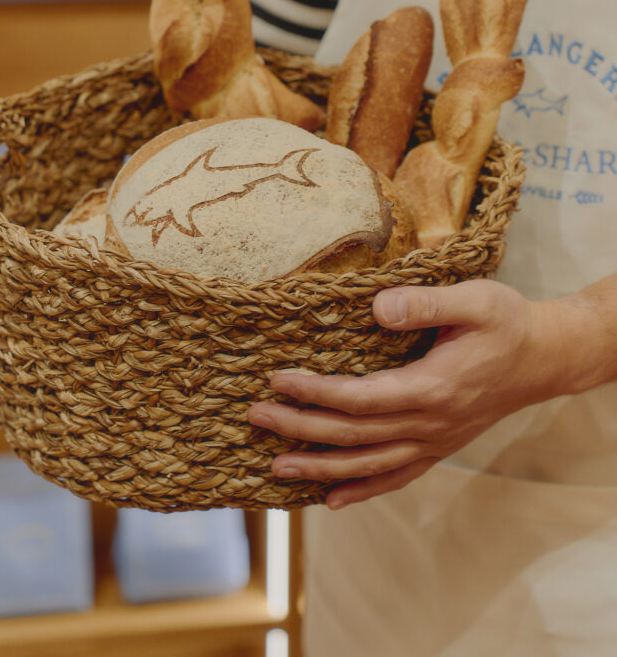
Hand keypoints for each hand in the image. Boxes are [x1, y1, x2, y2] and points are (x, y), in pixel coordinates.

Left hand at [248, 279, 566, 509]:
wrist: (543, 358)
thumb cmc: (506, 323)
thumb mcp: (474, 300)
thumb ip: (425, 304)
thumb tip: (377, 307)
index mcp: (432, 388)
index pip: (360, 398)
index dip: (316, 393)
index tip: (279, 380)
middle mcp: (430, 424)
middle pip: (354, 435)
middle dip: (301, 429)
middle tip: (256, 417)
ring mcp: (435, 441)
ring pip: (369, 464)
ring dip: (320, 468)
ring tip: (277, 468)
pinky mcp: (439, 446)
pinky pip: (396, 476)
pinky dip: (363, 489)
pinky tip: (333, 499)